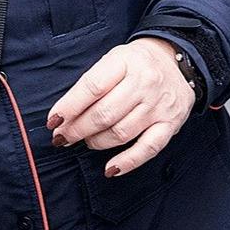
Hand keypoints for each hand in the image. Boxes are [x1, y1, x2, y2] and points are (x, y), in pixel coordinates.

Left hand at [46, 37, 195, 176]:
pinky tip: (110, 168)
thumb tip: (65, 115)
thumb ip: (91, 84)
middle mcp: (144, 83)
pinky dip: (128, 161)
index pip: (91, 87)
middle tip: (62, 137)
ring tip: (86, 141)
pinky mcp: (171, 124)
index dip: (69, 107)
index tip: (53, 121)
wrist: (176, 62)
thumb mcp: (112, 60)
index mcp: (124, 62)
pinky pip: (148, 148)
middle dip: (77, 129)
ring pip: (121, 132)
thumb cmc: (134, 64)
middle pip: (104, 113)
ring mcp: (159, 105)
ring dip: (97, 142)